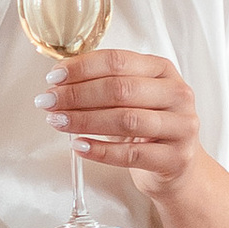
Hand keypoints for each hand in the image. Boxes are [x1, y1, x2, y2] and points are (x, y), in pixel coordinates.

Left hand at [39, 50, 200, 197]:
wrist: (179, 167)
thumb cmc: (149, 128)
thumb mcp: (134, 99)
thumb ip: (105, 85)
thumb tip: (60, 82)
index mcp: (163, 70)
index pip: (118, 61)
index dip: (82, 68)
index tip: (53, 78)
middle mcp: (177, 95)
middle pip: (120, 89)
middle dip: (77, 94)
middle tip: (48, 101)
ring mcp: (180, 127)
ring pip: (125, 120)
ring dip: (84, 120)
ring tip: (57, 121)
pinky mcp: (174, 158)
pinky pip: (130, 155)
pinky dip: (100, 150)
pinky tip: (78, 146)